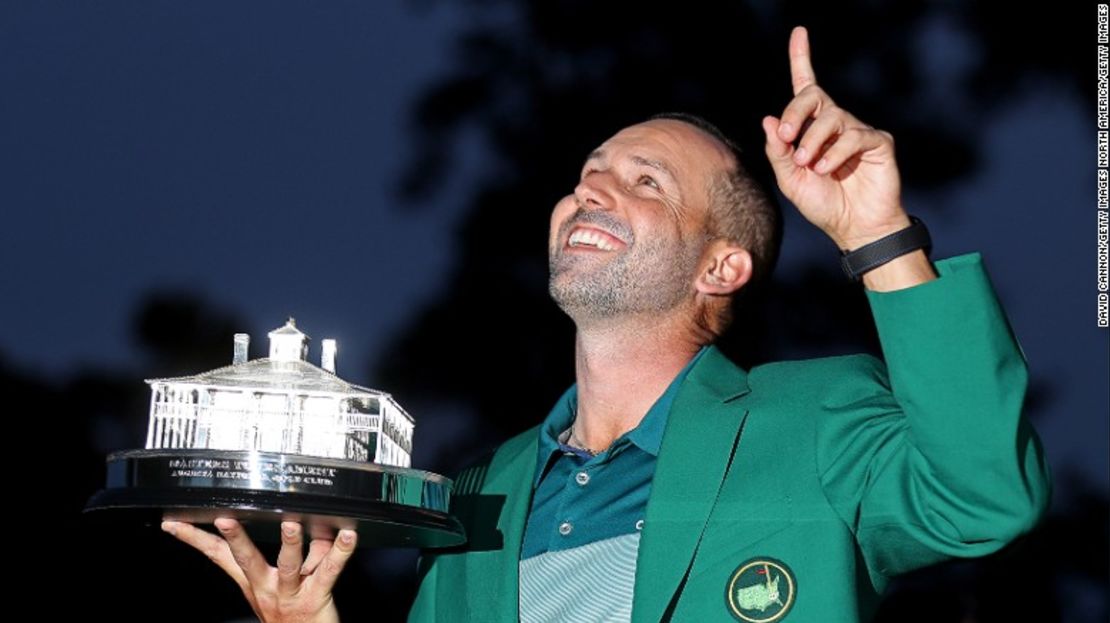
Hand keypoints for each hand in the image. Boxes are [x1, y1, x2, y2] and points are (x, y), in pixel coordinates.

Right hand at [162, 518, 356, 622]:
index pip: (219, 556)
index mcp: (254, 581)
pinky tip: (348, 535)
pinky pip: (330, 570)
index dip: (195, 539)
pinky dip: (341, 551)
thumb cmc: (296, 615)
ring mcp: (290, 593)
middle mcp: (266, 587)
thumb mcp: (287, 583)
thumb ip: (299, 552)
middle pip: (245, 560)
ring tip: (290, 525)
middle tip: (223, 518)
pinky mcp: (316, 597)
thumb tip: (310, 523)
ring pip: (288, 565)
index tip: (173, 523)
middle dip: (235, 539)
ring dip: (290, 544)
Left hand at [762, 26, 909, 250]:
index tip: (799, 32)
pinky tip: (826, 169)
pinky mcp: (878, 142)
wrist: (854, 228)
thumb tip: (769, 119)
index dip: (802, 58)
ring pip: (832, 117)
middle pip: (814, 95)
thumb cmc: (823, 204)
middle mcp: (835, 124)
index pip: (805, 88)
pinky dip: (834, 153)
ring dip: (812, 141)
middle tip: (787, 133)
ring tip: (808, 165)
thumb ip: (777, 150)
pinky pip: (853, 136)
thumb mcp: (789, 180)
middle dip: (796, 110)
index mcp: (811, 129)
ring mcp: (858, 130)